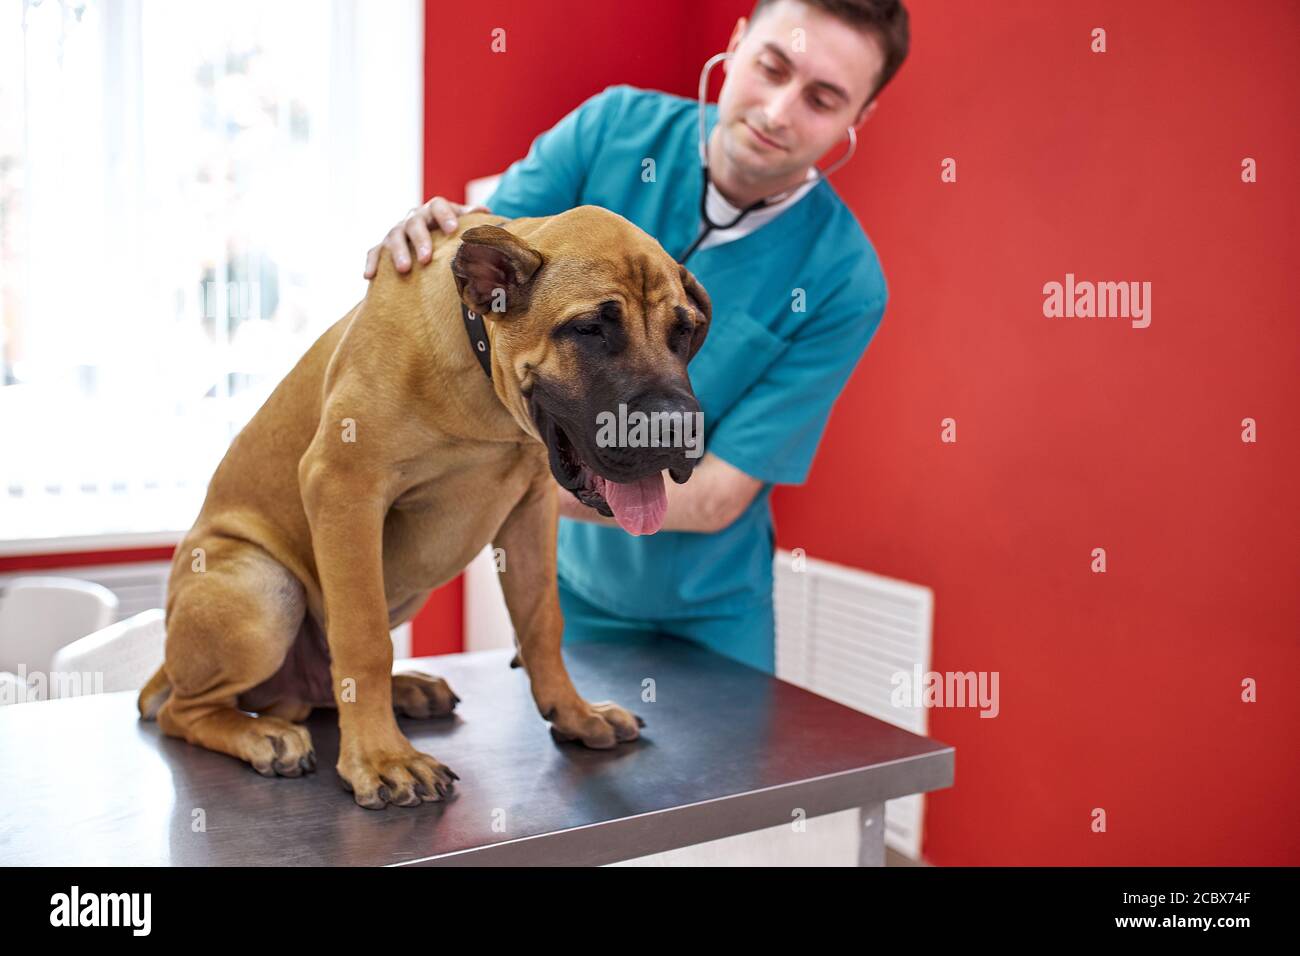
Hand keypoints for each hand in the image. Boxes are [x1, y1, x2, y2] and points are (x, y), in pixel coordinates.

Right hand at [363, 196, 490, 278]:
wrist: (426, 234)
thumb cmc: (447, 231)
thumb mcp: (459, 222)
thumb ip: (470, 217)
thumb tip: (486, 212)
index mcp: (433, 210)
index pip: (438, 206)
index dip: (445, 216)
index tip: (452, 230)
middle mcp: (413, 218)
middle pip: (414, 224)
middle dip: (420, 240)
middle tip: (427, 258)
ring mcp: (396, 231)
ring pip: (394, 238)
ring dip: (398, 253)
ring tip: (404, 269)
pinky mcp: (383, 246)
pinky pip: (374, 252)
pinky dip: (371, 262)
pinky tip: (369, 276)